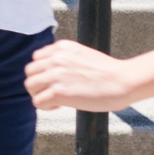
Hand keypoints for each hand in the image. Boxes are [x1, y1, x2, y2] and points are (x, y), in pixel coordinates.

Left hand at [26, 40, 153, 113]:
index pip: (37, 58)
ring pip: (30, 85)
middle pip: (30, 71)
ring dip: (39, 94)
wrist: (124, 81)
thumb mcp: (84, 55)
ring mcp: (56, 74)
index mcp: (62, 47)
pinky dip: (45, 107)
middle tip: (50, 92)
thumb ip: (67, 60)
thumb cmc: (110, 72)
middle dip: (38, 83)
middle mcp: (56, 58)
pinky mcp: (58, 92)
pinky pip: (38, 101)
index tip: (53, 80)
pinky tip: (57, 107)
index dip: (43, 71)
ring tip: (54, 100)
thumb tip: (54, 74)